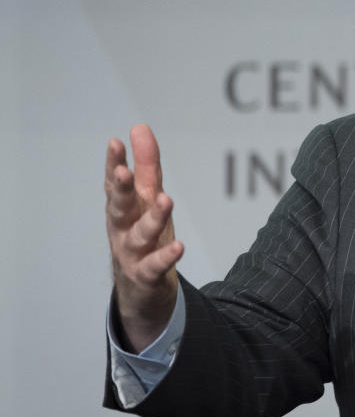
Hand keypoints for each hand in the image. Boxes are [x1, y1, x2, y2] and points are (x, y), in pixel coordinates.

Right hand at [105, 124, 183, 352]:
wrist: (140, 289)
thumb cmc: (142, 234)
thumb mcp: (146, 199)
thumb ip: (145, 166)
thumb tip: (140, 128)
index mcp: (123, 208)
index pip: (116, 183)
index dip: (114, 164)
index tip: (115, 142)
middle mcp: (123, 228)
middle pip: (120, 206)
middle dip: (121, 189)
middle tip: (123, 172)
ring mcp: (133, 253)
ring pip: (141, 234)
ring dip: (153, 218)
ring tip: (166, 200)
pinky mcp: (147, 275)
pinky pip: (155, 266)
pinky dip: (165, 256)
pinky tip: (178, 247)